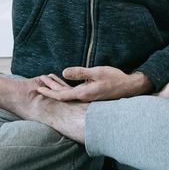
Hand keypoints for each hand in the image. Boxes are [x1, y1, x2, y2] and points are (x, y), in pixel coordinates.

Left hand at [36, 66, 152, 101]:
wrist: (129, 87)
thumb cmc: (115, 78)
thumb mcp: (98, 72)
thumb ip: (81, 72)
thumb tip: (64, 72)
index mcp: (84, 93)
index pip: (61, 95)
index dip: (49, 92)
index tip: (38, 88)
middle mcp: (84, 97)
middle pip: (63, 95)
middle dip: (50, 88)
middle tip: (38, 82)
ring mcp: (88, 97)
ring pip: (68, 93)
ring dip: (57, 87)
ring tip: (48, 80)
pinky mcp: (91, 94)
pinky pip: (75, 92)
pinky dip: (66, 87)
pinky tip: (64, 83)